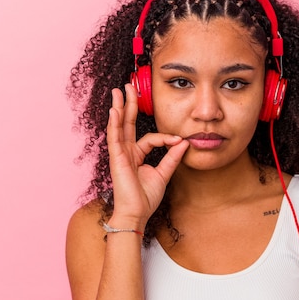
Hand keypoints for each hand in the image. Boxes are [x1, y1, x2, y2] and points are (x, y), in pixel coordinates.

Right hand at [107, 83, 188, 226]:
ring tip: (119, 91)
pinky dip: (115, 123)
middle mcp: (126, 152)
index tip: (179, 141)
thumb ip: (172, 158)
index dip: (166, 138)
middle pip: (127, 123)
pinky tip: (114, 110)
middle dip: (129, 104)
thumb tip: (184, 143)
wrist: (136, 214)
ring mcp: (119, 154)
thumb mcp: (163, 174)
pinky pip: (114, 138)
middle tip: (129, 86)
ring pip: (119, 126)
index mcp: (136, 155)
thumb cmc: (145, 198)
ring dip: (119, 107)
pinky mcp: (116, 159)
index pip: (151, 138)